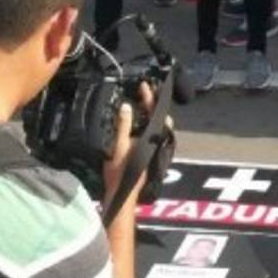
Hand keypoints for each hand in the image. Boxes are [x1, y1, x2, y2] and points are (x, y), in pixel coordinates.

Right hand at [101, 83, 154, 213]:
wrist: (123, 193)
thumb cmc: (121, 172)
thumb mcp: (119, 146)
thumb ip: (123, 125)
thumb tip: (126, 106)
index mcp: (152, 137)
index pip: (154, 111)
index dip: (149, 97)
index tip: (144, 85)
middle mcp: (157, 140)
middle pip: (158, 116)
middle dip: (152, 103)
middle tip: (144, 91)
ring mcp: (153, 147)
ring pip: (155, 124)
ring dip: (149, 112)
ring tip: (141, 101)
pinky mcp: (148, 152)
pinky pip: (149, 132)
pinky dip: (145, 122)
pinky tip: (137, 121)